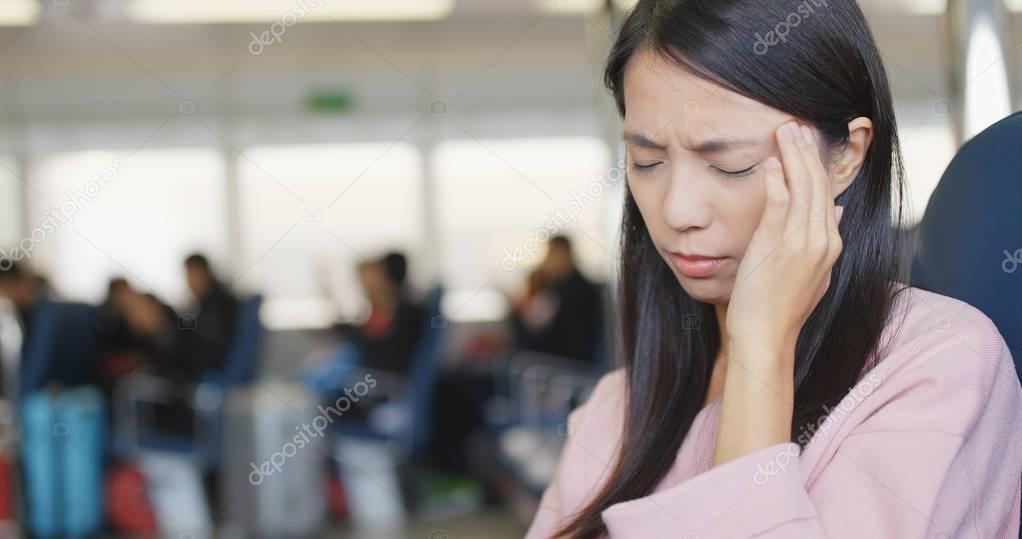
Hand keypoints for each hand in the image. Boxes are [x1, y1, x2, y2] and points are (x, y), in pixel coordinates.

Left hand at [725, 121, 844, 354]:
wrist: (766, 337)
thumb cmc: (780, 308)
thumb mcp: (813, 273)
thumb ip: (822, 241)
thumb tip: (834, 210)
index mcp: (830, 245)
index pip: (827, 194)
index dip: (818, 165)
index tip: (809, 143)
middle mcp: (821, 241)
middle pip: (818, 185)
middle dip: (808, 152)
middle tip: (797, 125)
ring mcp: (800, 244)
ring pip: (803, 188)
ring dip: (794, 157)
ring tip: (786, 131)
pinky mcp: (777, 247)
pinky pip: (780, 205)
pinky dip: (777, 181)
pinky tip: (771, 163)